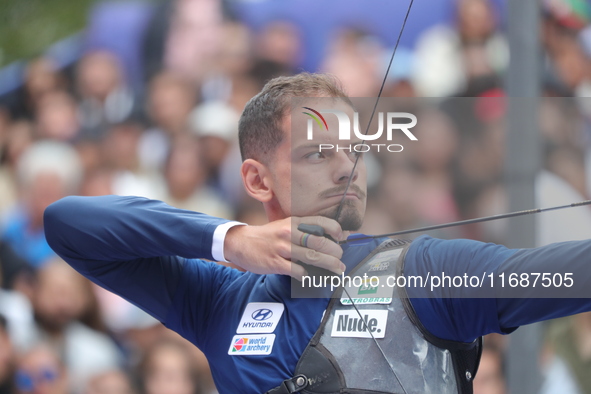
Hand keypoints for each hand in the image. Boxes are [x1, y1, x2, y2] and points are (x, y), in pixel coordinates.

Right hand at [224, 217, 346, 280]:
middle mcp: (289, 233)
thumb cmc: (267, 236)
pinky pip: (296, 270)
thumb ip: (302, 230)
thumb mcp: (284, 225)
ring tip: (338, 269)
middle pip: (319, 242)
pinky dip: (307, 275)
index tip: (342, 238)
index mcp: (293, 222)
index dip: (334, 230)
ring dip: (328, 264)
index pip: (319, 222)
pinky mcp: (275, 263)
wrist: (241, 242)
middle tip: (341, 259)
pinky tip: (312, 277)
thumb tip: (325, 238)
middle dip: (335, 252)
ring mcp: (282, 248)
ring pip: (312, 257)